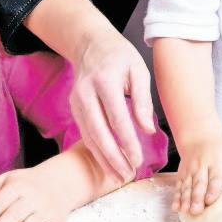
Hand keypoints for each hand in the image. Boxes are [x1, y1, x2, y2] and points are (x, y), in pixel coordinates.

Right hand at [70, 28, 154, 182]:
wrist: (91, 45)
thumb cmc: (120, 57)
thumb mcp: (138, 70)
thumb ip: (143, 100)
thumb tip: (148, 130)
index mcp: (105, 82)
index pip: (117, 118)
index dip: (127, 142)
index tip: (137, 159)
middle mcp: (86, 93)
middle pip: (98, 132)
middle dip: (112, 157)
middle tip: (127, 175)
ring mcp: (76, 102)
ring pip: (88, 136)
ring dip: (103, 159)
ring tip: (119, 176)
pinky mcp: (74, 108)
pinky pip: (85, 134)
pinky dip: (96, 151)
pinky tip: (108, 164)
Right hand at [172, 138, 221, 213]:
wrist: (199, 138)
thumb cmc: (220, 154)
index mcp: (217, 163)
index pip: (216, 178)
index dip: (213, 190)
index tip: (209, 201)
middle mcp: (201, 166)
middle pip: (199, 183)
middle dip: (197, 198)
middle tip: (196, 211)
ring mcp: (189, 170)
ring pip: (187, 186)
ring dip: (185, 200)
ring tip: (185, 211)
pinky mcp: (181, 174)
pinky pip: (179, 186)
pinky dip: (176, 197)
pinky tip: (175, 208)